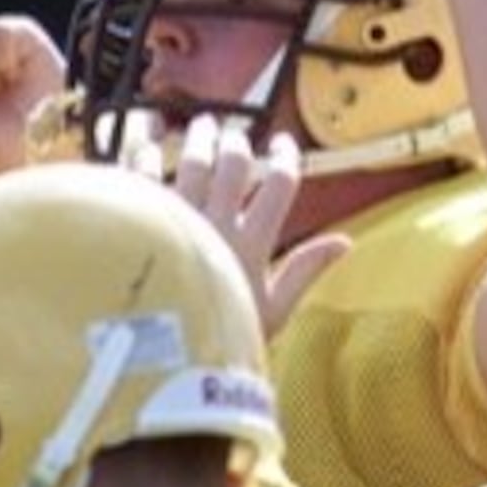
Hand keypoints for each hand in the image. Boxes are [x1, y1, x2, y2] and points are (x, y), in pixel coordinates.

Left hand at [160, 115, 347, 338]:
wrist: (158, 360)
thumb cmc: (220, 341)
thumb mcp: (273, 313)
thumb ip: (305, 270)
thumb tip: (345, 241)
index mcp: (252, 244)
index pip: (279, 185)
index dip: (286, 158)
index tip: (285, 145)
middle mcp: (216, 224)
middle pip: (234, 165)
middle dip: (238, 142)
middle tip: (236, 135)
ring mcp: (176, 220)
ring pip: (191, 162)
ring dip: (198, 139)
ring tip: (200, 126)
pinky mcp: (141, 221)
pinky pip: (141, 174)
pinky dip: (143, 151)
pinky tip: (146, 138)